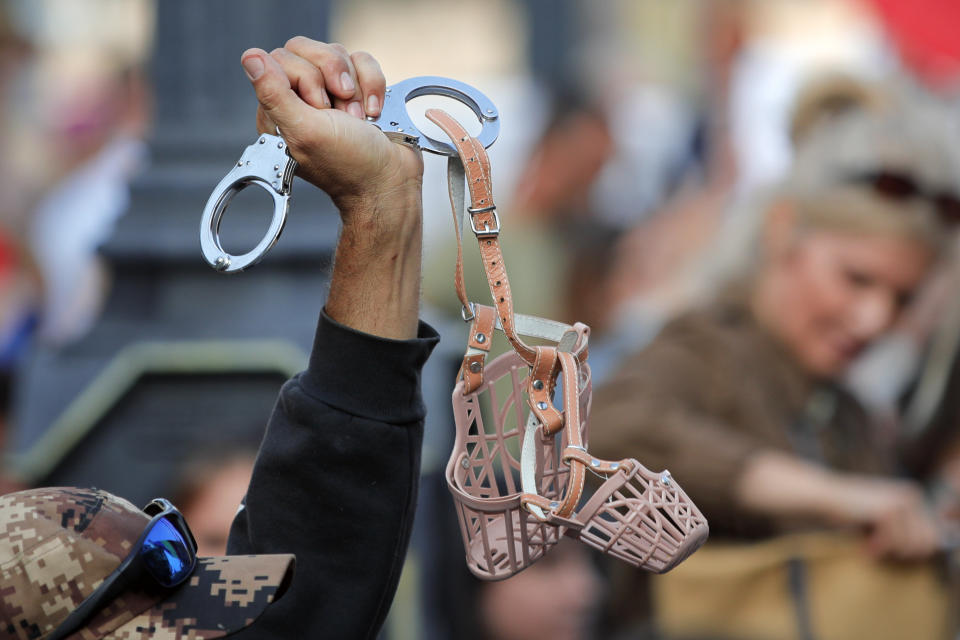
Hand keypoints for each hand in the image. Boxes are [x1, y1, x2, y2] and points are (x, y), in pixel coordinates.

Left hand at [240, 38, 422, 222]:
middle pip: (306, 50)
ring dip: (356, 86)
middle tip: (341, 115)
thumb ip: (274, 93)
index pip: (280, 60)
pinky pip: (361, 61)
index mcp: (277, 110)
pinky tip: (372, 112)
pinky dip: (373, 85)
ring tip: (357, 119)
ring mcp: (329, 92)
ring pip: (335, 53)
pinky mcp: (356, 89)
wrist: (391, 180)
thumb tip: (250, 57)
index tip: (321, 110)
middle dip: (333, 79)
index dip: (307, 78)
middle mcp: (300, 99)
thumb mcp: (306, 130)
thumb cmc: (350, 165)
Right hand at [830, 475, 942, 560]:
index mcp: (913, 495)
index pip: (930, 536)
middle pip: (923, 542)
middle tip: (878, 548)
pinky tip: (866, 545)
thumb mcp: (883, 520)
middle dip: (899, 550)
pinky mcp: (888, 511)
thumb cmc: (851, 511)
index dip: (907, 547)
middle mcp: (911, 496)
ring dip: (887, 550)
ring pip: (909, 545)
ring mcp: (901, 502)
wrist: (825, 496)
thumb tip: (927, 549)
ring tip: (869, 546)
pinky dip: (878, 548)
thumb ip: (905, 530)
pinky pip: (893, 542)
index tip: (887, 545)